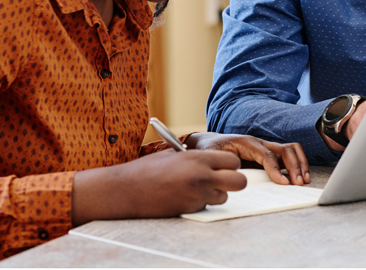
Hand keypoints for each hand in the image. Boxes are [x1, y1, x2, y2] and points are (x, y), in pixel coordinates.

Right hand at [71, 149, 244, 224]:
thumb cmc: (147, 169)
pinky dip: (202, 202)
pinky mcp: (190, 210)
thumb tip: (215, 161)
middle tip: (221, 179)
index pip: (233, 161)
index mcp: (198, 158)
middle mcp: (202, 176)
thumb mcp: (174, 155)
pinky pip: (207, 206)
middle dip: (234, 181)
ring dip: (216, 193)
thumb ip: (197, 157)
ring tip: (196, 188)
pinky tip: (185, 196)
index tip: (221, 166)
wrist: (126, 190)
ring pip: (224, 197)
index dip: (229, 164)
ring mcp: (197, 195)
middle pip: (240, 181)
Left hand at [185, 132, 309, 185]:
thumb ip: (220, 166)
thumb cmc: (211, 149)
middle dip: (294, 166)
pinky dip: (298, 163)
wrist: (210, 142)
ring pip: (290, 149)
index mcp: (246, 143)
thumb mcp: (210, 156)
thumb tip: (231, 178)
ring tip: (303, 180)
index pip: (267, 155)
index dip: (276, 170)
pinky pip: (288, 154)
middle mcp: (259, 142)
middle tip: (298, 183)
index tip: (284, 184)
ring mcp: (266, 146)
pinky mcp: (269, 153)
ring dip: (300, 163)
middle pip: (284, 149)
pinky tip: (300, 176)